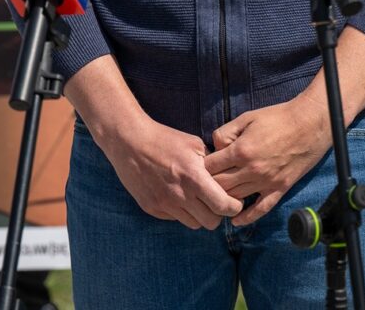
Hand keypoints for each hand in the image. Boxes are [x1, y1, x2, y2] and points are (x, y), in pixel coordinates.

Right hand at [96, 117, 244, 229]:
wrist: (130, 142)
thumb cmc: (165, 139)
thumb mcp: (194, 144)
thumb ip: (212, 164)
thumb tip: (228, 176)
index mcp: (194, 177)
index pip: (224, 206)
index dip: (234, 206)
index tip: (234, 200)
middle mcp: (180, 195)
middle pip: (211, 222)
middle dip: (218, 214)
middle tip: (216, 202)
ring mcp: (165, 204)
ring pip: (194, 224)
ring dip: (199, 215)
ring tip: (197, 200)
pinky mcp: (152, 208)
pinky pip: (175, 218)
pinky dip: (181, 212)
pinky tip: (177, 195)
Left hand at [205, 95, 329, 225]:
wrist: (309, 124)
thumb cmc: (277, 118)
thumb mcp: (247, 117)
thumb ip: (226, 132)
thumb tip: (214, 148)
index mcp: (241, 150)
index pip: (210, 167)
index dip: (202, 166)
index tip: (202, 165)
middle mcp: (252, 169)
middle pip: (220, 186)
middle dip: (209, 184)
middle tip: (206, 183)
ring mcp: (266, 181)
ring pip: (236, 198)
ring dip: (224, 198)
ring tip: (216, 198)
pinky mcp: (280, 188)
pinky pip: (261, 209)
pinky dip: (247, 217)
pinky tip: (236, 220)